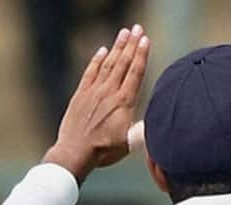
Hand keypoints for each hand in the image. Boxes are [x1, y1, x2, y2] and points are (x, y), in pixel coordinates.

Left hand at [43, 24, 150, 183]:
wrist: (75, 152)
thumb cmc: (104, 151)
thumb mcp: (129, 144)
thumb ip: (142, 131)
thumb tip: (155, 124)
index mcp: (124, 103)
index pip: (135, 73)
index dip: (141, 55)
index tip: (145, 40)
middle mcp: (109, 93)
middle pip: (122, 63)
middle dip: (131, 44)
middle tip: (137, 28)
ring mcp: (93, 92)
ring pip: (108, 64)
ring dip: (116, 47)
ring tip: (123, 33)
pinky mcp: (81, 95)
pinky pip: (90, 72)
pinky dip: (96, 60)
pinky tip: (102, 50)